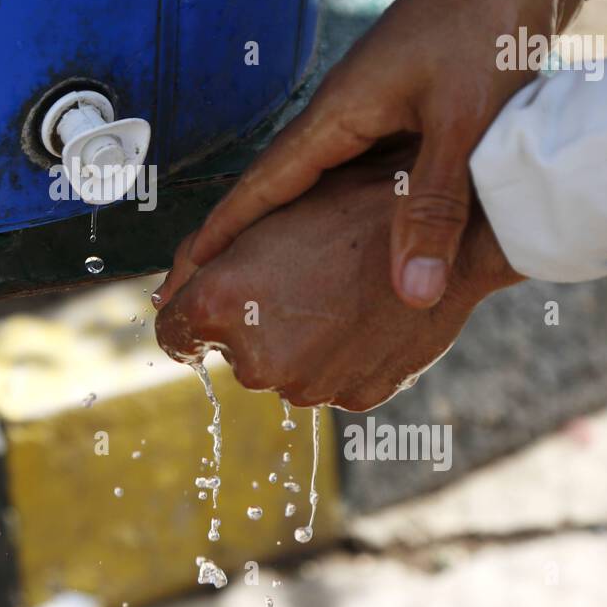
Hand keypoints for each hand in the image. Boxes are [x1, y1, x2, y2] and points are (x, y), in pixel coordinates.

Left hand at [154, 144, 522, 410]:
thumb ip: (196, 261)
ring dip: (299, 342)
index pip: (174, 337)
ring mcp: (307, 386)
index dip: (189, 319)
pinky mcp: (352, 400)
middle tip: (300, 277)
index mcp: (221, 305)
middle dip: (254, 323)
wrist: (444, 230)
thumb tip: (163, 302)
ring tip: (338, 292)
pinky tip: (362, 316)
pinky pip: (329, 382)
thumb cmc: (347, 207)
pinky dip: (339, 357)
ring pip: (284, 369)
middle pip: (234, 353)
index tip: (210, 307)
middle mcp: (256, 359)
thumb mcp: (261, 214)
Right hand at [182, 0, 583, 309]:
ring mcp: (370, 111)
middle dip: (241, 238)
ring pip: (318, 183)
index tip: (183, 274)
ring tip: (267, 273)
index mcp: (336, 115)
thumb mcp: (462, 123)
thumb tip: (412, 293)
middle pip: (276, 188)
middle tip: (208, 286)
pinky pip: (357, 173)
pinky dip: (343, 210)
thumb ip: (435, 207)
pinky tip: (353, 236)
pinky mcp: (401, 111)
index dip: (221, 233)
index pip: (261, 187)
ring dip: (290, 225)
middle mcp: (340, 116)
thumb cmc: (484, 25)